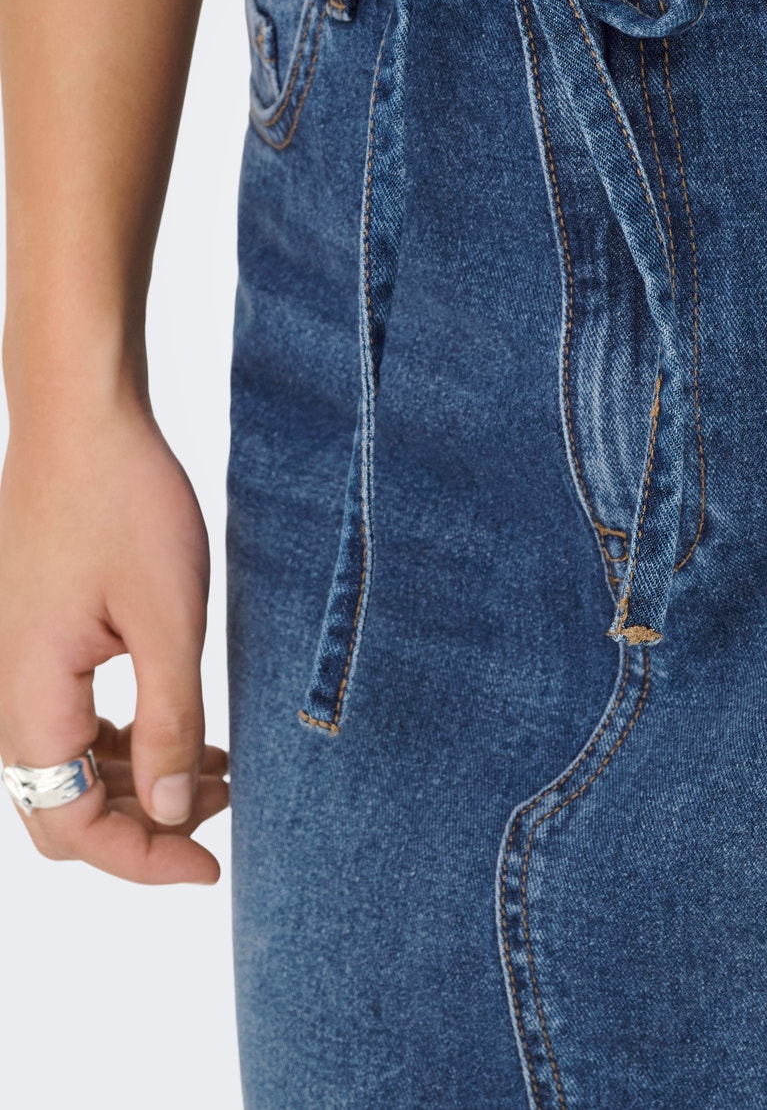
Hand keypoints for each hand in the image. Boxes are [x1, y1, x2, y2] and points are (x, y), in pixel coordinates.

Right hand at [0, 399, 227, 882]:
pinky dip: (122, 740)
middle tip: (224, 815)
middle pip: (61, 810)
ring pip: (67, 768)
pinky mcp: (30, 640)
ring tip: (221, 771)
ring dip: (137, 782)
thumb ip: (170, 726)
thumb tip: (176, 816)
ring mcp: (12, 666)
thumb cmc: (124, 506)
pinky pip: (67, 721)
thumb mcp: (169, 623)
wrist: (80, 421)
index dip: (144, 859)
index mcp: (28, 701)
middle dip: (142, 827)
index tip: (211, 866)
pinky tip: (183, 729)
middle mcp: (4, 695)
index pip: (73, 827)